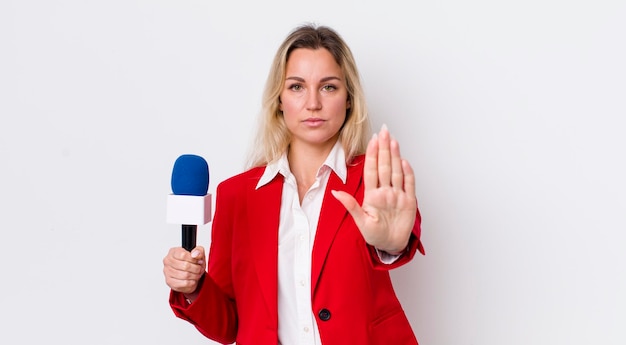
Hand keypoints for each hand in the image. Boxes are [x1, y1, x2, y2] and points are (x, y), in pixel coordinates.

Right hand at [163, 246, 205, 294]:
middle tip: (200, 269)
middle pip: (185, 266)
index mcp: (173, 252)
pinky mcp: (170, 282)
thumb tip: (195, 254)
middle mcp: (168, 261)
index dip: (194, 259)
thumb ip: (198, 251)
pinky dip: (192, 282)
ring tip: (197, 274)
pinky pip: (184, 283)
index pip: (183, 255)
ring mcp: (167, 272)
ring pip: (185, 275)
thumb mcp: (198, 253)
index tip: (199, 261)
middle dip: (196, 268)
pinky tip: (192, 279)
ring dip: (195, 275)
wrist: (189, 273)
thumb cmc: (192, 262)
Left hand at [332, 124, 416, 253]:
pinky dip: (408, 174)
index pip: (371, 170)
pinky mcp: (409, 202)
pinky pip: (409, 185)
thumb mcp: (360, 221)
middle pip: (385, 166)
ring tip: (393, 141)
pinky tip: (405, 162)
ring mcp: (397, 196)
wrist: (390, 246)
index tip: (372, 140)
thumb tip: (335, 192)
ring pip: (397, 172)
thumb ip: (350, 205)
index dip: (372, 155)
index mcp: (372, 195)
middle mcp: (385, 192)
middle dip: (384, 148)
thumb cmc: (375, 235)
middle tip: (384, 131)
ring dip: (395, 156)